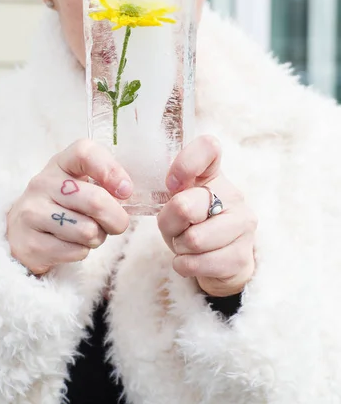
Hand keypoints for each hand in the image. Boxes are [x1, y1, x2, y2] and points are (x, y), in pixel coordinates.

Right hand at [7, 139, 132, 274]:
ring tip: (88, 232)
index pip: (85, 153)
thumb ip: (105, 182)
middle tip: (115, 223)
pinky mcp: (29, 244)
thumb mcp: (81, 183)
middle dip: (116, 218)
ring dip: (98, 237)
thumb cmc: (65, 203)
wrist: (23, 231)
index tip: (125, 190)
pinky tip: (70, 244)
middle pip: (95, 201)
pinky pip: (75, 252)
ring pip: (87, 231)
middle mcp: (41, 184)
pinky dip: (82, 252)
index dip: (111, 170)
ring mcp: (31, 214)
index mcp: (60, 163)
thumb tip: (125, 191)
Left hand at [158, 136, 256, 296]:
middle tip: (177, 228)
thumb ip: (173, 199)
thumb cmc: (192, 226)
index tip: (171, 184)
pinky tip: (192, 261)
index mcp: (213, 174)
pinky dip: (184, 265)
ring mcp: (242, 224)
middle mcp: (232, 194)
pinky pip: (198, 263)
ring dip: (179, 247)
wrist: (219, 262)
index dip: (185, 163)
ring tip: (187, 245)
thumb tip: (180, 205)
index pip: (208, 147)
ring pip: (193, 239)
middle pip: (185, 206)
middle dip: (170, 224)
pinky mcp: (242, 255)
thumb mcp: (176, 207)